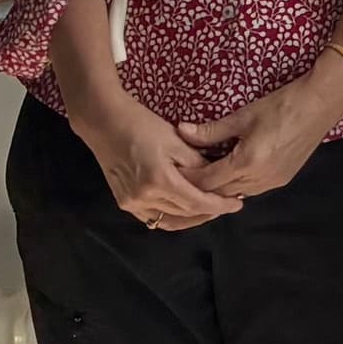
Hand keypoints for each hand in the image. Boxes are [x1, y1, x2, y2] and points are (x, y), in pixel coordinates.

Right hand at [74, 86, 239, 229]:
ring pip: (169, 220)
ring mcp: (131, 203)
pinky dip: (172, 216)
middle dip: (209, 212)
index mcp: (159, 181)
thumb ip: (197, 163)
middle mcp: (144, 198)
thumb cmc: (143, 125)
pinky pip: (153, 217)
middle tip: (226, 203)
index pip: (196, 203)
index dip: (219, 206)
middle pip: (184, 214)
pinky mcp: (124, 202)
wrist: (105, 123)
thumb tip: (216, 177)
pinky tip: (185, 209)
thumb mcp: (177, 140)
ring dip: (192, 218)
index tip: (237, 204)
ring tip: (210, 207)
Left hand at [180, 58, 342, 204]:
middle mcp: (259, 180)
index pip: (206, 181)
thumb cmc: (282, 104)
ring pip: (236, 193)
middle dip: (200, 186)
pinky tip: (229, 172)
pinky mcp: (282, 179)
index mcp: (246, 163)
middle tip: (181, 176)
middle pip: (219, 192)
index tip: (170, 172)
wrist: (321, 103)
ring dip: (219, 187)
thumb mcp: (243, 115)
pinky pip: (251, 189)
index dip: (187, 178)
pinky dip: (236, 184)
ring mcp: (273, 182)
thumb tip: (181, 131)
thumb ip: (211, 130)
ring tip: (203, 174)